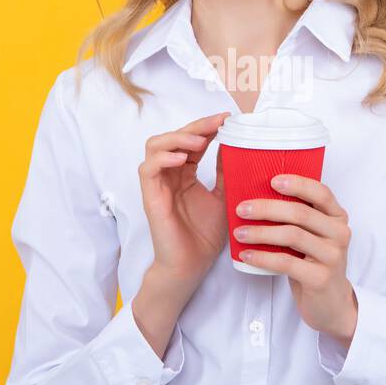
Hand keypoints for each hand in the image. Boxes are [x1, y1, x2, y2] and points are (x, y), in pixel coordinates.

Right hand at [138, 111, 231, 309]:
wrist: (191, 265)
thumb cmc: (204, 235)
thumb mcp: (224, 196)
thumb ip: (225, 172)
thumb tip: (237, 147)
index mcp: (185, 173)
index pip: (191, 140)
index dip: (207, 126)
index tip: (229, 119)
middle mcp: (169, 174)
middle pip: (174, 136)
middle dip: (195, 126)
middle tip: (218, 122)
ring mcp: (158, 184)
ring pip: (155, 145)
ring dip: (178, 138)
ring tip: (200, 141)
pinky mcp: (150, 197)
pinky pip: (148, 168)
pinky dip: (163, 158)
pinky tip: (182, 159)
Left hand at [233, 174, 358, 347]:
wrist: (331, 304)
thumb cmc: (314, 263)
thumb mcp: (313, 236)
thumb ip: (298, 216)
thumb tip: (257, 193)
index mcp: (337, 217)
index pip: (321, 192)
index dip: (297, 183)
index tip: (272, 180)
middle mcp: (339, 233)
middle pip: (300, 213)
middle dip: (267, 208)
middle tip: (241, 208)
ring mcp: (332, 256)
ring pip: (292, 235)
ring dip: (261, 232)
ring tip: (239, 232)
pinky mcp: (320, 278)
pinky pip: (286, 263)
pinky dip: (262, 257)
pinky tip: (246, 255)